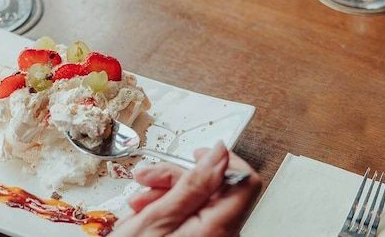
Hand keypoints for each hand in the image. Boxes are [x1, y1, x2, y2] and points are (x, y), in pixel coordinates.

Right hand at [111, 142, 261, 236]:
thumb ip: (192, 185)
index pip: (246, 182)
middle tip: (147, 179)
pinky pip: (192, 220)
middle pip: (216, 190)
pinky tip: (145, 217)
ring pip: (200, 203)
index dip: (223, 161)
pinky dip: (168, 212)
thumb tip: (219, 155)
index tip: (198, 155)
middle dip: (178, 178)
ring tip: (138, 205)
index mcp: (219, 230)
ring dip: (166, 194)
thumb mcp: (155, 220)